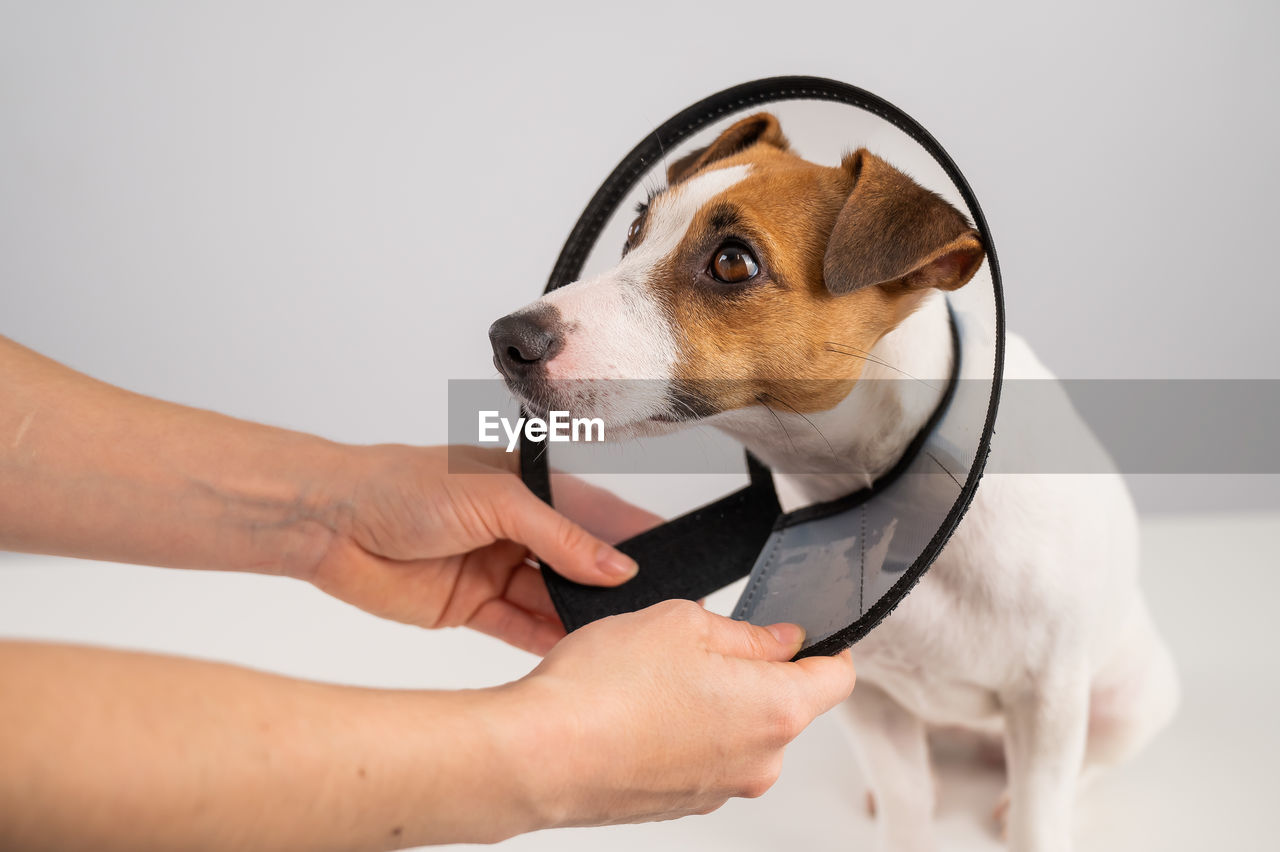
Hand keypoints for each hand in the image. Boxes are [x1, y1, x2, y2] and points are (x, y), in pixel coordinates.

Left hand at [303, 445, 659, 654]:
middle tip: (655, 609)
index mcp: (529, 486)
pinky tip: (576, 649)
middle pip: (579, 562)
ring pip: (553, 598)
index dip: (633, 536)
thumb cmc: (402, 485)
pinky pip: (520, 625)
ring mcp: (496, 568)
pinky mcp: (471, 606)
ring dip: (582, 615)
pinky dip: (546, 638)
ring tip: (621, 634)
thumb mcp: (495, 499)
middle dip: (613, 585)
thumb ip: (559, 536)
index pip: (597, 513)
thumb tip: (616, 565)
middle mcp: (517, 528)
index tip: (676, 557)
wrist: (330, 522)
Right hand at [500, 599, 856, 826]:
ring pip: (738, 729)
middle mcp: (760, 761)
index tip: (803, 630)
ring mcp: (721, 788)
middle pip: (785, 704)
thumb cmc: (605, 690)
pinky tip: (639, 708)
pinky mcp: (683, 802)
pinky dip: (683, 730)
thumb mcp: (683, 622)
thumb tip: (778, 639)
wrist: (539, 756)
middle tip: (698, 642)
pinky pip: (702, 754)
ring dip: (713, 700)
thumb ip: (745, 632)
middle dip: (752, 669)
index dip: (826, 645)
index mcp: (777, 710)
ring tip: (655, 676)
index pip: (837, 676)